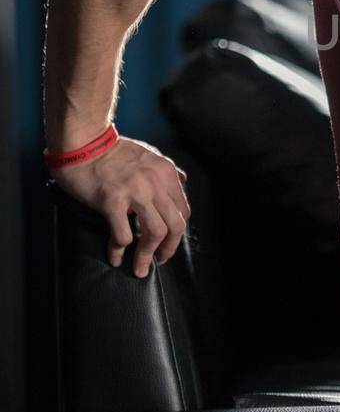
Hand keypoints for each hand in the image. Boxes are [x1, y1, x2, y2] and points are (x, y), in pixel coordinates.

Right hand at [52, 135, 190, 276]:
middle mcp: (155, 182)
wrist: (83, 142)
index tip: (167, 244)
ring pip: (155, 233)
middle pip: (175, 226)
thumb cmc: (112, 151)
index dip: (177, 233)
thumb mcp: (149, 155)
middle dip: (169, 249)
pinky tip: (115, 256)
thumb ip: (166, 171)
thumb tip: (183, 181)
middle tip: (159, 262)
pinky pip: (123, 234)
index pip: (183, 211)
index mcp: (166, 173)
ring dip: (147, 256)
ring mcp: (135, 191)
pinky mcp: (112, 200)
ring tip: (139, 268)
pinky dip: (120, 250)